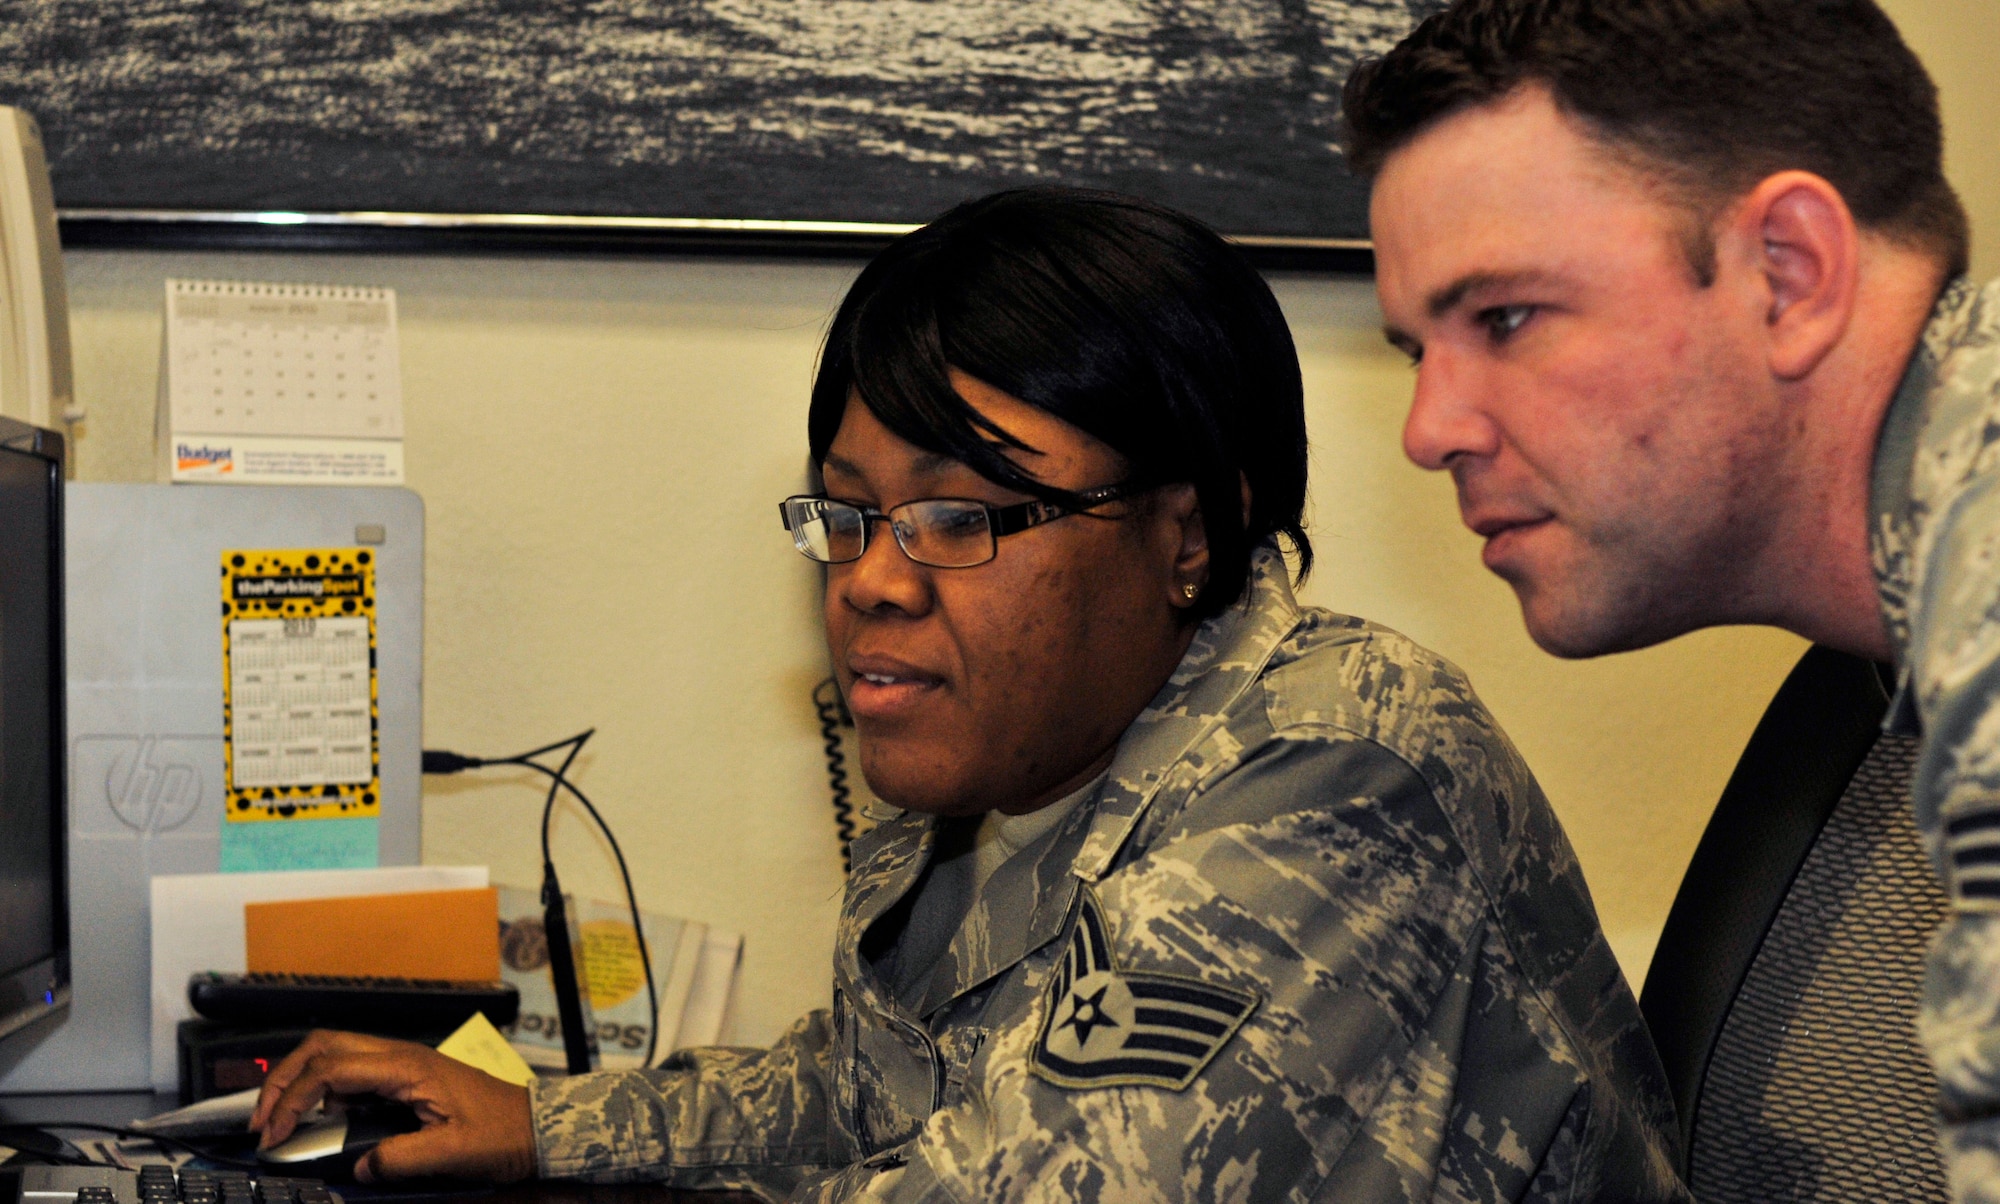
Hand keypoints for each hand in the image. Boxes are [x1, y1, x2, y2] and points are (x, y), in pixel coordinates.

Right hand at [250, 1029, 535, 1182]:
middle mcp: (400, 1056)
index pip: (332, 1068)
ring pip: (335, 1055)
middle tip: (261, 1120)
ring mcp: (402, 1064)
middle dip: (284, 1077)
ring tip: (277, 1119)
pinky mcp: (405, 1079)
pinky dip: (323, 1090)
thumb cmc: (504, 1133)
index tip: (273, 1133)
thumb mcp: (454, 1152)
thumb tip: (359, 1166)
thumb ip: (403, 1158)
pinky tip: (314, 1119)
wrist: (539, 1126)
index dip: (293, 1098)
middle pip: (324, 1046)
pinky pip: (352, 1074)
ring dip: (300, 1081)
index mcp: (408, 1065)